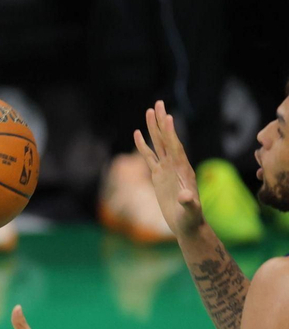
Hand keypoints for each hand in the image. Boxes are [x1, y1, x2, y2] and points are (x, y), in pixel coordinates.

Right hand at [132, 100, 204, 239]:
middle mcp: (175, 166)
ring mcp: (166, 169)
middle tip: (158, 103)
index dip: (171, 133)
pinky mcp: (158, 175)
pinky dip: (143, 144)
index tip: (168, 117)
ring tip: (149, 110)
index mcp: (183, 171)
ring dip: (153, 128)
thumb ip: (189, 203)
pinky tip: (137, 134)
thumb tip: (185, 196)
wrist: (188, 225)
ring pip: (158, 144)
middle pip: (167, 139)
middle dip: (162, 122)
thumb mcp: (191, 212)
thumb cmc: (191, 220)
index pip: (175, 148)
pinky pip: (149, 156)